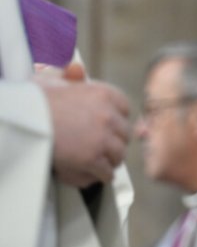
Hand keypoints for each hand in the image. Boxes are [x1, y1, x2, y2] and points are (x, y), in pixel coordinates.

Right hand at [35, 62, 130, 187]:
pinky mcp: (91, 158)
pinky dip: (100, 176)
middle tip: (103, 148)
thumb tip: (76, 70)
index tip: (109, 127)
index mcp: (105, 93)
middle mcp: (108, 114)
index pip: (125, 109)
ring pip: (118, 154)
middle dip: (114, 141)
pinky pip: (106, 172)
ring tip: (100, 162)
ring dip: (110, 160)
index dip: (116, 120)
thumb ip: (69, 77)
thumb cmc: (32, 100)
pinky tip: (94, 175)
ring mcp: (101, 137)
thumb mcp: (53, 80)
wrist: (22, 118)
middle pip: (124, 133)